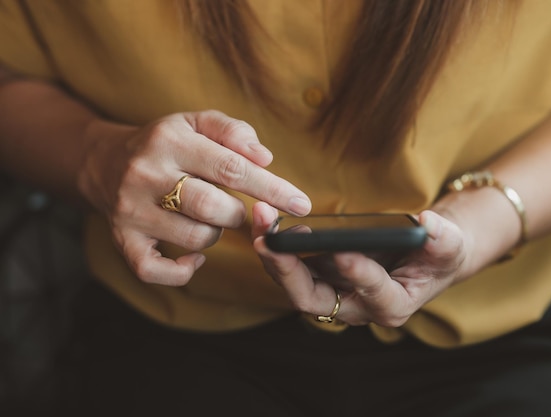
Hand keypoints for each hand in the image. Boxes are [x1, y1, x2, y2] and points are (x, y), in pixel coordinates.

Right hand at [78, 110, 310, 285]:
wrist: (104, 162)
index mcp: (170, 141)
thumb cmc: (165, 143)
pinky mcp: (122, 239)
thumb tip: (266, 158)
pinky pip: (155, 270)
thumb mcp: (196, 122)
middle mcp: (146, 175)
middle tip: (233, 207)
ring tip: (206, 217)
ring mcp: (131, 211)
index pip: (232, 167)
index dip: (272, 189)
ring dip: (214, 233)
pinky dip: (183, 271)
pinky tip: (193, 257)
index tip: (301, 203)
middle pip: (213, 208)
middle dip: (238, 213)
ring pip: (195, 238)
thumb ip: (234, 132)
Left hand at [252, 202, 467, 326]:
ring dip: (274, 255)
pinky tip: (267, 220)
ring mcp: (336, 292)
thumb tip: (428, 223)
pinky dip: (278, 245)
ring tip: (262, 220)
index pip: (375, 296)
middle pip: (315, 300)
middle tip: (268, 241)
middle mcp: (357, 307)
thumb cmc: (438, 256)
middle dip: (288, 271)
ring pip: (295, 284)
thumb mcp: (450, 246)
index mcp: (393, 305)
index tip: (342, 252)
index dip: (360, 275)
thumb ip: (444, 239)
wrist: (423, 256)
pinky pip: (293, 266)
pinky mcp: (322, 276)